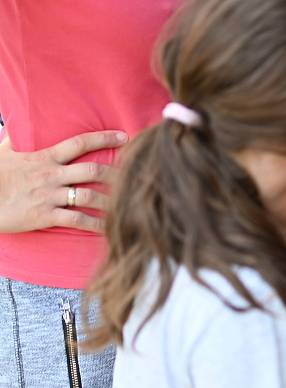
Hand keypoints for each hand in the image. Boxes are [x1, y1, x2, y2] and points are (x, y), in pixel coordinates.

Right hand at [0, 130, 126, 232]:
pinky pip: (78, 220)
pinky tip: (110, 228)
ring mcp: (50, 196)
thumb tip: (15, 125)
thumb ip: (15, 139)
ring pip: (90, 196)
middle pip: (93, 171)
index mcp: (44, 157)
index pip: (79, 143)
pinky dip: (97, 224)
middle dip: (118, 173)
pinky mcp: (45, 215)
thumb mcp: (2, 152)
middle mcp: (51, 175)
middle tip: (135, 175)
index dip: (104, 138)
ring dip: (112, 201)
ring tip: (129, 203)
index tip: (124, 137)